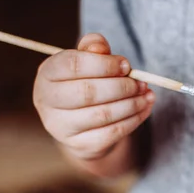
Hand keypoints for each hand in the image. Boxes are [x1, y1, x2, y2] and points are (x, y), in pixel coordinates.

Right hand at [33, 33, 154, 160]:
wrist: (80, 124)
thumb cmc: (84, 82)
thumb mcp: (85, 61)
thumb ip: (93, 48)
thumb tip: (100, 47)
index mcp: (46, 74)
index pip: (73, 65)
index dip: (104, 64)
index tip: (126, 66)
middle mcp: (47, 102)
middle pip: (88, 92)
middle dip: (121, 87)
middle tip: (140, 83)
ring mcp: (61, 127)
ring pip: (103, 115)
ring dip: (132, 104)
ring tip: (147, 94)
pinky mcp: (80, 145)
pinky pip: (112, 133)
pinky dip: (134, 120)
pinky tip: (144, 108)